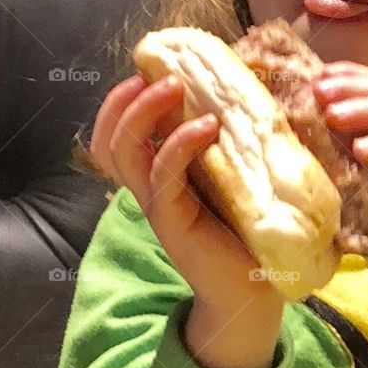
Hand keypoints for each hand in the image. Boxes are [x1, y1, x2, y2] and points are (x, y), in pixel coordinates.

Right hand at [90, 73, 283, 314]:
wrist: (256, 292)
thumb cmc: (248, 232)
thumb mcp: (230, 180)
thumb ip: (222, 148)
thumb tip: (240, 97)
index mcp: (158, 180)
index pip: (113, 139)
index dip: (117, 106)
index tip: (145, 75)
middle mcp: (150, 192)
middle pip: (110, 142)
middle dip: (126, 102)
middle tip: (162, 77)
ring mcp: (159, 208)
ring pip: (126, 153)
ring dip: (145, 113)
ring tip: (174, 87)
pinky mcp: (175, 223)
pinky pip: (165, 177)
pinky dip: (178, 145)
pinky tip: (205, 127)